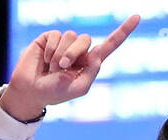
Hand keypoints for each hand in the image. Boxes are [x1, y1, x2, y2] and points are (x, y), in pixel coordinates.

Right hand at [0, 14, 140, 121]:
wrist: (30, 92)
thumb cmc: (54, 93)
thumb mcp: (79, 88)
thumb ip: (93, 71)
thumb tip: (97, 51)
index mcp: (89, 62)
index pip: (109, 44)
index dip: (124, 31)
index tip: (137, 17)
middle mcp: (78, 50)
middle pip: (86, 39)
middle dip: (74, 53)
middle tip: (62, 67)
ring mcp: (63, 43)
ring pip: (70, 36)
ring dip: (61, 54)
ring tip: (52, 67)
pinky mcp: (49, 39)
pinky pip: (56, 35)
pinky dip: (51, 49)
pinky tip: (45, 60)